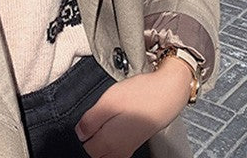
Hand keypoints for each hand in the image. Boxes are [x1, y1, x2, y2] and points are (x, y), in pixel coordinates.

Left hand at [73, 57, 191, 157]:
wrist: (168, 94)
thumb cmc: (140, 95)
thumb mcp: (109, 101)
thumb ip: (91, 120)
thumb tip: (79, 133)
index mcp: (109, 142)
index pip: (86, 147)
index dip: (83, 132)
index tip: (86, 118)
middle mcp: (119, 151)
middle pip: (96, 152)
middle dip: (91, 137)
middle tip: (95, 116)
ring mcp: (128, 148)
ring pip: (105, 150)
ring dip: (101, 137)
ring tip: (106, 116)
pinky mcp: (135, 142)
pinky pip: (116, 147)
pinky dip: (110, 137)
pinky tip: (115, 120)